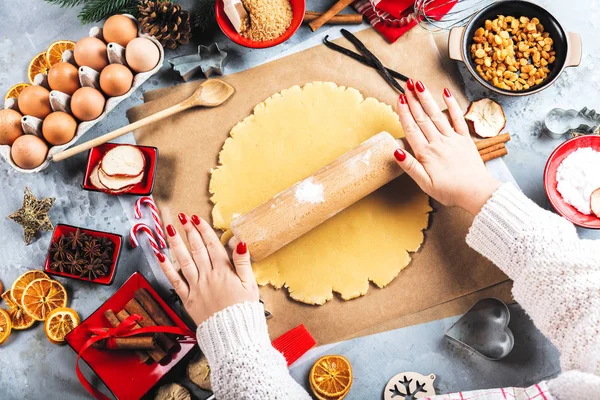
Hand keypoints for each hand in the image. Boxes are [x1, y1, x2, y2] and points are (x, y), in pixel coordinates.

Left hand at [157, 213, 258, 324]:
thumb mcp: (250, 285)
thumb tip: (240, 242)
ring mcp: (196, 287)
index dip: (203, 230)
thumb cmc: (244, 311)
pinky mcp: (188, 299)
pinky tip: (160, 256)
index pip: (212, 245)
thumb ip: (243, 262)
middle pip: (197, 249)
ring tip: (169, 229)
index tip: (196, 218)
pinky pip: (175, 281)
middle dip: (189, 231)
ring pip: (184, 261)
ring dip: (176, 244)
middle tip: (181, 217)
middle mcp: (208, 276)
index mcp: (224, 272)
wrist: (233, 334)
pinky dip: (167, 268)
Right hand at [393, 80, 500, 214]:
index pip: (412, 129)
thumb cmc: (450, 191)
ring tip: (419, 85)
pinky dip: (452, 105)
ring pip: (437, 115)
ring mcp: (452, 139)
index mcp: (426, 153)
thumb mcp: (424, 184)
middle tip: (406, 84)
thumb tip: (396, 151)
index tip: (399, 99)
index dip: (404, 113)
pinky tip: (446, 93)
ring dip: (427, 98)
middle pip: (423, 118)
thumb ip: (410, 166)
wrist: (477, 192)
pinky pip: (458, 119)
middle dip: (413, 100)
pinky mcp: (465, 139)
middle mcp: (438, 142)